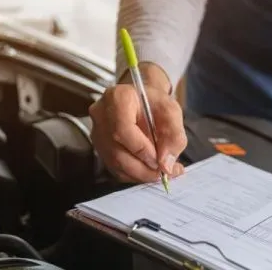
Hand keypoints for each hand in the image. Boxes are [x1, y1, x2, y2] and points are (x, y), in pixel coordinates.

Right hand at [89, 63, 186, 182]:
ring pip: (115, 163)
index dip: (141, 150)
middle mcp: (101, 115)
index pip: (122, 129)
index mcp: (117, 98)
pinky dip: (134, 174)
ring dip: (140, 174)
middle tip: (164, 172)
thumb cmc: (154, 102)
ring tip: (160, 172)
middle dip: (143, 168)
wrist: (142, 100)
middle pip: (117, 152)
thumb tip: (166, 164)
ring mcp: (97, 132)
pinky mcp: (99, 147)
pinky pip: (114, 168)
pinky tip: (148, 170)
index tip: (160, 161)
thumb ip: (174, 135)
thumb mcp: (172, 111)